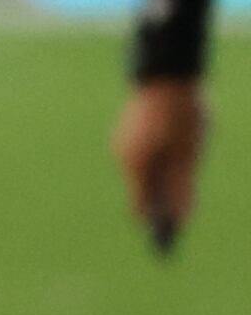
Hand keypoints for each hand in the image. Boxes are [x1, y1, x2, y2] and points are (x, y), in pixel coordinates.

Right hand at [121, 78, 208, 251]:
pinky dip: (157, 163)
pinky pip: (142, 156)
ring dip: (161, 179)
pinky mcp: (128, 131)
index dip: (153, 224)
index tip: (165, 242)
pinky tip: (175, 153)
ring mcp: (123, 142)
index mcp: (136, 165)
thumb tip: (181, 219)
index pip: (140, 206)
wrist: (167, 71)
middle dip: (159, 203)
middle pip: (141, 190)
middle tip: (179, 218)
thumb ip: (184, 187)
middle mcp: (123, 156)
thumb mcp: (191, 153)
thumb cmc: (184, 113)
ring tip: (183, 181)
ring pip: (143, 172)